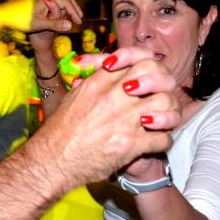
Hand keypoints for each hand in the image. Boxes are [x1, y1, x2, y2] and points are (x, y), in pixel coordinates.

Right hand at [26, 46, 179, 185]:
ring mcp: (125, 119)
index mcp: (100, 81)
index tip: (145, 77)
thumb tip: (103, 71)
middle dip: (163, 86)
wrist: (52, 160)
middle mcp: (115, 96)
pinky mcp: (131, 144)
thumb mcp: (72, 97)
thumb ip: (91, 81)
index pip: (138, 59)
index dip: (149, 65)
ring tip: (160, 122)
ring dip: (168, 114)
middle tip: (157, 97)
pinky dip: (163, 141)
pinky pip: (163, 137)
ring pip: (166, 103)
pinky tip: (155, 142)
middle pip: (157, 76)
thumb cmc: (58, 131)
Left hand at [28, 0, 82, 56]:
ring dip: (70, 6)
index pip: (65, 2)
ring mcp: (45, 0)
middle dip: (74, 6)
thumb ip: (54, 24)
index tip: (78, 21)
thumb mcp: (40, 25)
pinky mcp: (45, 5)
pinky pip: (58, 2)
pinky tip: (68, 16)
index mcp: (46, 0)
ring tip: (76, 16)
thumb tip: (70, 25)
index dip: (73, 12)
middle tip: (80, 17)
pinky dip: (65, 8)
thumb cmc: (25, 23)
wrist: (15, 23)